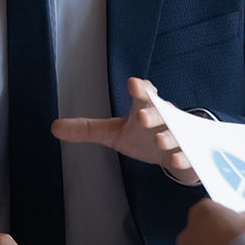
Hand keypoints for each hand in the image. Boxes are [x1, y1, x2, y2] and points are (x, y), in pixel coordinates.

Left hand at [51, 76, 198, 182]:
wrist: (176, 154)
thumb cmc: (143, 137)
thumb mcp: (114, 132)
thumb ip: (87, 129)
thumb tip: (53, 127)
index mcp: (145, 108)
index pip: (144, 93)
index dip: (140, 88)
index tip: (134, 84)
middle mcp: (164, 119)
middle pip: (159, 112)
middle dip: (152, 112)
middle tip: (141, 116)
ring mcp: (180, 136)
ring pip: (177, 133)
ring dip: (169, 136)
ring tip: (160, 141)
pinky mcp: (191, 154)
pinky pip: (191, 154)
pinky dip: (184, 157)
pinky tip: (176, 160)